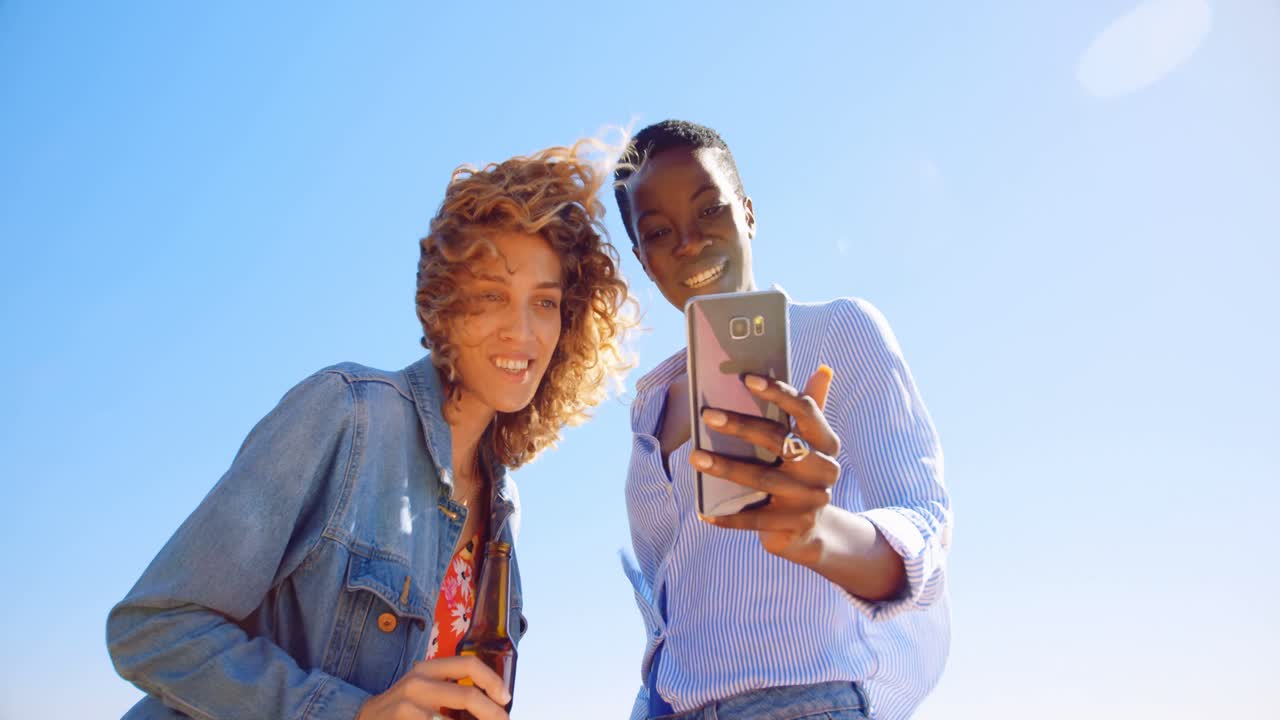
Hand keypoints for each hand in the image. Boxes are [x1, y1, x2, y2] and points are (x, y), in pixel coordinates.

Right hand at [356, 656, 510, 719]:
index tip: (506, 698)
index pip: (469, 663)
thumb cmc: (403, 706)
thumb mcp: (425, 688)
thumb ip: (452, 689)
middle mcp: (418, 682)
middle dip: (493, 713)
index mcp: (429, 668)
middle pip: (468, 696)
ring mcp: (408, 705)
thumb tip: (494, 703)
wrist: (363, 719)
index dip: (493, 680)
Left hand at [691, 365, 838, 563]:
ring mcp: (811, 499)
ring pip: (763, 479)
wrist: (813, 531)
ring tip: (696, 457)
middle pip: (780, 441)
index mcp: (826, 443)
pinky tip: (704, 510)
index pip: (806, 410)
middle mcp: (824, 470)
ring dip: (726, 468)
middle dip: (742, 426)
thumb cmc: (801, 474)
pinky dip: (729, 517)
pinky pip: (756, 519)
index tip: (747, 379)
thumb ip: (811, 408)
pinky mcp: (795, 526)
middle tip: (707, 415)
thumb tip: (823, 369)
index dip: (778, 392)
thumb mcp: (809, 443)